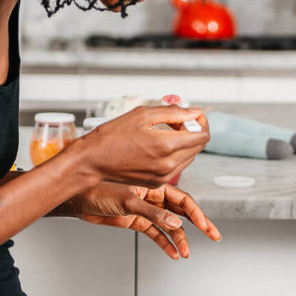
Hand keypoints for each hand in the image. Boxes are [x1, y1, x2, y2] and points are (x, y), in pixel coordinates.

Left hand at [67, 182, 220, 258]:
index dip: (197, 214)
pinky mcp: (136, 221)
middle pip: (181, 212)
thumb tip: (175, 224)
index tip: (207, 226)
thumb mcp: (127, 201)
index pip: (182, 200)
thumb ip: (153, 214)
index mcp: (154, 186)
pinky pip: (155, 234)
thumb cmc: (97, 191)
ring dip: (179, 239)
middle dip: (198, 225)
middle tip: (213, 235)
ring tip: (186, 252)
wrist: (78, 201)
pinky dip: (164, 243)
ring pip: (169, 226)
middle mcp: (152, 197)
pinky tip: (172, 252)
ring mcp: (145, 210)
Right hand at [74, 106, 209, 187]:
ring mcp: (164, 176)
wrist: (93, 160)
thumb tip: (194, 113)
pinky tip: (159, 145)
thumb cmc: (112, 136)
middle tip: (176, 122)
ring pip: (189, 156)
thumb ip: (173, 113)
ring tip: (165, 132)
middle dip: (193, 131)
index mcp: (166, 145)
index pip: (202, 135)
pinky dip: (175, 154)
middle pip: (198, 146)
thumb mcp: (143, 115)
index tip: (193, 116)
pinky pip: (178, 166)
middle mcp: (168, 164)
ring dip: (184, 143)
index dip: (201, 122)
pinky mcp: (158, 182)